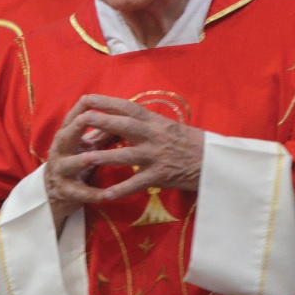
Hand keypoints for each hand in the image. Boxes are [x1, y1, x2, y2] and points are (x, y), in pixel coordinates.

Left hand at [45, 95, 203, 226]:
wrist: (216, 162)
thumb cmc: (192, 143)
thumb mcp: (169, 127)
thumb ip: (148, 124)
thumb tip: (124, 120)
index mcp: (156, 121)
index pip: (127, 108)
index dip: (106, 102)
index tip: (87, 99)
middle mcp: (154, 135)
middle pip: (123, 126)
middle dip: (100, 122)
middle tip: (79, 121)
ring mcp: (156, 156)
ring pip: (125, 155)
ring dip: (103, 157)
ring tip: (84, 159)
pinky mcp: (160, 176)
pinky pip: (137, 184)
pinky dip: (120, 190)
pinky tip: (105, 195)